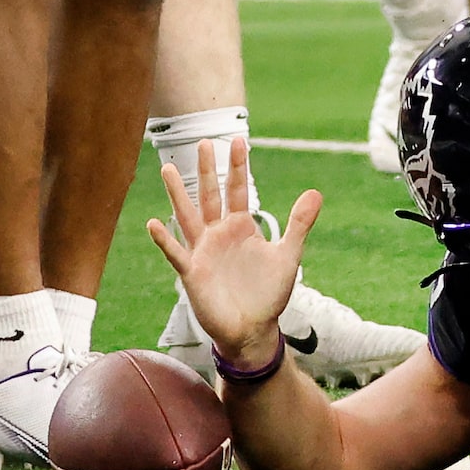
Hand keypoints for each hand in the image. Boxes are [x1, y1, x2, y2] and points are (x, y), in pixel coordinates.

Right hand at [145, 139, 321, 372]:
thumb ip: (298, 224)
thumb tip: (315, 192)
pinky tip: (154, 223)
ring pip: (188, 216)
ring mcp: (204, 251)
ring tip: (168, 168)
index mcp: (242, 227)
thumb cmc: (267, 293)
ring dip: (178, 193)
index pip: (239, 190)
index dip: (239, 167)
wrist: (253, 328)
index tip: (238, 141)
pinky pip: (177, 252)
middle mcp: (220, 234)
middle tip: (204, 141)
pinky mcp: (193, 272)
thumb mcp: (288, 255)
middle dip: (208, 169)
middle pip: (211, 195)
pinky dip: (165, 239)